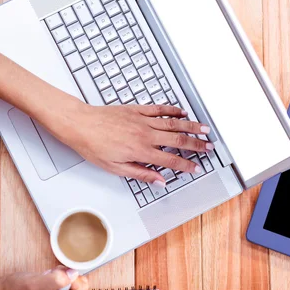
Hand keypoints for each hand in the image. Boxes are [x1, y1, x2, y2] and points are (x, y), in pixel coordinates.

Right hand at [0, 267, 87, 289]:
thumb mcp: (37, 284)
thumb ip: (58, 279)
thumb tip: (74, 273)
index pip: (80, 287)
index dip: (67, 278)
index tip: (52, 280)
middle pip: (80, 284)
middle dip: (64, 277)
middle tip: (47, 281)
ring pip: (75, 280)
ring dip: (60, 276)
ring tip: (45, 282)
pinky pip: (70, 279)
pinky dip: (58, 276)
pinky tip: (47, 282)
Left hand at [49, 100, 213, 184]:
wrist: (80, 124)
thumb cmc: (93, 146)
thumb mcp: (116, 168)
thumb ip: (141, 173)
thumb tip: (158, 180)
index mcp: (141, 151)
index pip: (170, 160)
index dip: (186, 165)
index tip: (196, 168)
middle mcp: (145, 134)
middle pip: (178, 140)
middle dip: (196, 144)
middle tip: (209, 147)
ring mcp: (142, 120)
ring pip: (173, 123)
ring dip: (191, 126)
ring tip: (204, 128)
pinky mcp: (136, 109)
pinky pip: (159, 109)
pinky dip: (173, 110)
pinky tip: (182, 112)